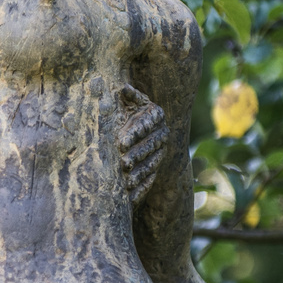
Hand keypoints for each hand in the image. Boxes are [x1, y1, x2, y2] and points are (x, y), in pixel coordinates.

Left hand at [117, 85, 167, 203]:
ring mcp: (161, 150)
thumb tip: (124, 89)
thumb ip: (130, 96)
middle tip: (122, 164)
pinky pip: (152, 176)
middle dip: (137, 155)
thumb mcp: (130, 100)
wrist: (137, 123)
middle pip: (151, 145)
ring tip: (126, 181)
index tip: (120, 142)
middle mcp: (162, 132)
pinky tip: (131, 194)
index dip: (134, 133)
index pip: (147, 123)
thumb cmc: (129, 107)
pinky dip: (142, 185)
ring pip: (152, 162)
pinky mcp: (157, 164)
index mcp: (156, 114)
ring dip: (140, 173)